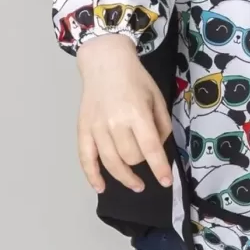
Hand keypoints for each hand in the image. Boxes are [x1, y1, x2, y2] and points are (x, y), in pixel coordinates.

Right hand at [76, 34, 172, 193]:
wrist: (106, 62)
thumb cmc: (136, 78)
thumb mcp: (157, 97)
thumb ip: (161, 124)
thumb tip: (159, 148)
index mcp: (137, 113)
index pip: (150, 148)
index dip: (160, 168)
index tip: (166, 181)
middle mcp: (115, 123)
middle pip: (131, 157)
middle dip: (143, 162)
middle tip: (148, 157)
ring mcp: (96, 128)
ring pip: (111, 163)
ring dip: (124, 177)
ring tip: (136, 184)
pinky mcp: (83, 129)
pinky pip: (85, 159)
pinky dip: (92, 176)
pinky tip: (101, 187)